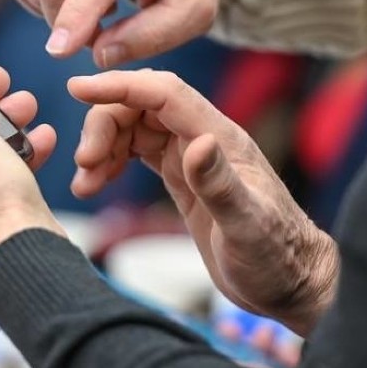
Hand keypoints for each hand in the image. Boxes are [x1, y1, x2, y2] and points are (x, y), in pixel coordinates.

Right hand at [67, 70, 338, 336]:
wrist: (289, 282)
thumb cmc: (275, 258)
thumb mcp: (248, 227)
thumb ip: (220, 185)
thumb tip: (197, 144)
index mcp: (220, 139)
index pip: (162, 93)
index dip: (119, 85)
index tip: (77, 88)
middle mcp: (203, 138)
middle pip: (141, 106)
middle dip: (103, 124)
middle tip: (83, 163)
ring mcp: (190, 155)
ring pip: (134, 127)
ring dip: (103, 146)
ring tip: (84, 183)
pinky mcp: (181, 175)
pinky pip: (136, 151)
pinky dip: (110, 161)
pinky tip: (95, 184)